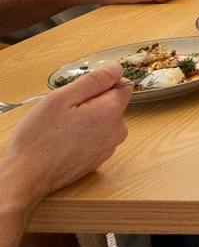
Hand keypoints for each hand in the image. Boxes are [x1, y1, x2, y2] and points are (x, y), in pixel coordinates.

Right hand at [0, 64, 129, 202]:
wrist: (27, 177)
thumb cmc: (40, 137)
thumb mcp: (62, 99)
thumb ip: (94, 82)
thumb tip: (117, 69)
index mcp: (111, 112)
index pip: (123, 86)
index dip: (102, 84)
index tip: (79, 92)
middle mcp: (117, 131)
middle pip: (112, 105)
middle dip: (91, 103)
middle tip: (63, 112)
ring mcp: (108, 148)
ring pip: (102, 122)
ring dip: (86, 120)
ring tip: (60, 128)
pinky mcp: (97, 161)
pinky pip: (95, 139)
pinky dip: (82, 136)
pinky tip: (62, 142)